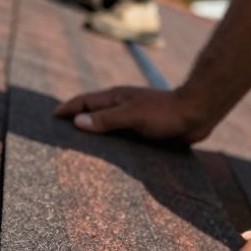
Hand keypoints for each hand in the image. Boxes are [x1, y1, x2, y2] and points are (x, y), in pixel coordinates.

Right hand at [54, 85, 213, 141]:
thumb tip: (77, 122)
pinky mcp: (143, 128)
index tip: (53, 116)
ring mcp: (132, 116)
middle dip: (76, 119)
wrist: (197, 113)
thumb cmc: (165, 113)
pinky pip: (120, 133)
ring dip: (92, 131)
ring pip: (105, 123)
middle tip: (60, 132)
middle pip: (92, 111)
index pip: (84, 101)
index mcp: (115, 98)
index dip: (68, 108)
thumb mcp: (133, 116)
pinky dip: (109, 140)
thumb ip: (106, 119)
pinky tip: (108, 153)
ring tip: (79, 145)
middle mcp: (121, 105)